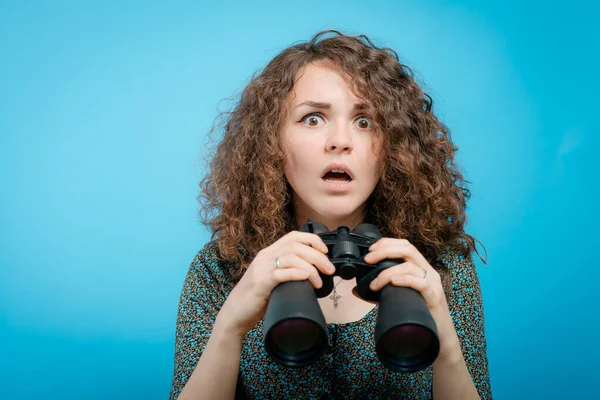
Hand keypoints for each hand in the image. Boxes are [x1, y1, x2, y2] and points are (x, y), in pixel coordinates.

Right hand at [217, 231, 335, 337]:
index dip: (313, 240)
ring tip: (319, 282)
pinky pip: (279, 273)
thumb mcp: (273, 278)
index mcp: (269, 253)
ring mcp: (261, 269)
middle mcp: (265, 256)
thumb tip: (313, 274)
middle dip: (318, 256)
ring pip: (290, 257)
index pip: (293, 236)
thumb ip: (287, 271)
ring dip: (311, 268)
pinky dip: (296, 273)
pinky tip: (306, 278)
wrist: (235, 313)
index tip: (325, 252)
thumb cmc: (257, 298)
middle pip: (296, 246)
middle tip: (329, 270)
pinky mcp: (260, 284)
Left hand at [364, 238, 460, 359]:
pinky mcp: (435, 297)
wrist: (438, 335)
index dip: (387, 242)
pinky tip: (393, 282)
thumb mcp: (398, 298)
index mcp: (420, 268)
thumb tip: (356, 289)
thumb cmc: (419, 314)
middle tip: (368, 260)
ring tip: (374, 284)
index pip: (405, 245)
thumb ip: (380, 291)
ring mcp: (433, 283)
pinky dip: (405, 280)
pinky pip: (421, 283)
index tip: (371, 249)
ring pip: (410, 266)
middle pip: (407, 249)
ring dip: (387, 272)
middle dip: (384, 251)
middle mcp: (428, 271)